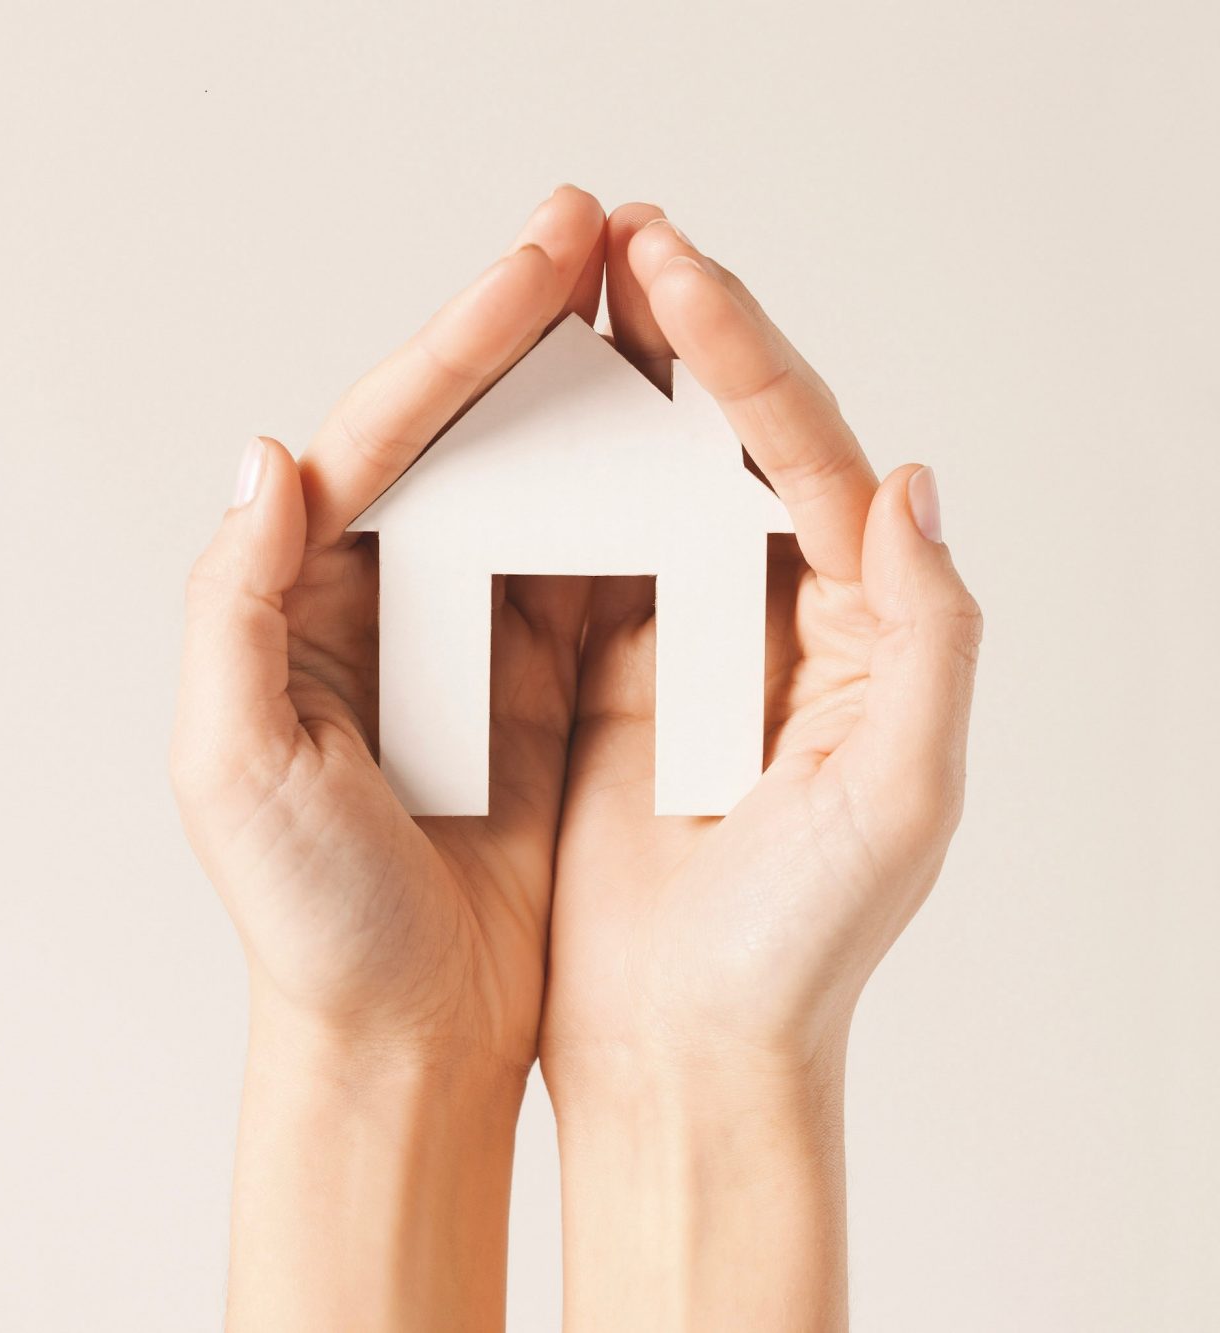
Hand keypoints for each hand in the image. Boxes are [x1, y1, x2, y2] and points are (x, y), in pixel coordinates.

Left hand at [170, 186, 604, 1330]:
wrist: (409, 1031)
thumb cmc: (313, 918)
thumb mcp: (233, 766)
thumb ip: (232, 607)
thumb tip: (268, 457)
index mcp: (310, 596)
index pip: (389, 432)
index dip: (467, 336)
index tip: (548, 253)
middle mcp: (394, 597)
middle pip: (476, 435)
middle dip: (542, 332)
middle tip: (616, 237)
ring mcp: (481, 636)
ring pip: (550, 488)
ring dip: (603, 405)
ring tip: (666, 312)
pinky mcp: (550, 685)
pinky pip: (604, 573)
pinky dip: (643, 510)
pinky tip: (690, 450)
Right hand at [542, 205, 981, 1327]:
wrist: (689, 1048)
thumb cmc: (800, 943)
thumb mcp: (903, 794)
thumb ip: (930, 635)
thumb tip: (912, 480)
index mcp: (859, 626)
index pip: (807, 453)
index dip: (742, 352)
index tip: (668, 266)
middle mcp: (780, 619)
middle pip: (729, 444)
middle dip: (676, 336)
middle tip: (612, 237)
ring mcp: (688, 643)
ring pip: (647, 486)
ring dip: (608, 395)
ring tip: (561, 300)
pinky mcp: (611, 682)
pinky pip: (580, 559)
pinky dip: (552, 489)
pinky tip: (513, 428)